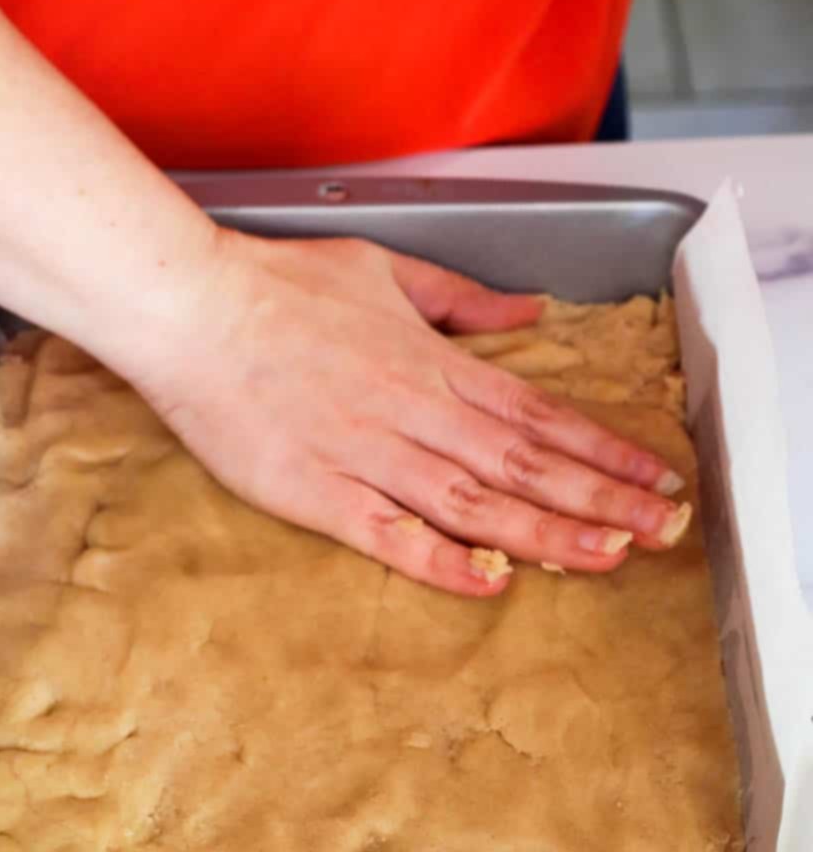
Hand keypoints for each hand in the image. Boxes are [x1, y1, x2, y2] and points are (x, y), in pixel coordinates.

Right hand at [135, 231, 689, 596]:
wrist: (190, 307)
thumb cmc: (278, 287)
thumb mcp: (383, 271)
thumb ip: (460, 299)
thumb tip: (528, 314)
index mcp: (432, 364)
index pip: (536, 414)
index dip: (601, 449)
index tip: (652, 477)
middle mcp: (414, 412)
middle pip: (522, 464)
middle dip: (598, 498)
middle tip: (661, 532)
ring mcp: (366, 455)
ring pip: (473, 502)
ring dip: (544, 532)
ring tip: (606, 558)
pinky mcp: (317, 493)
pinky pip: (389, 535)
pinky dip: (442, 560)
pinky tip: (491, 581)